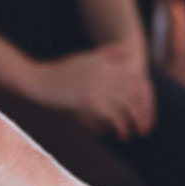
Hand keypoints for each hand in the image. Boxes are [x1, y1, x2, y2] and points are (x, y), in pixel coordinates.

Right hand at [30, 42, 154, 141]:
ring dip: (135, 121)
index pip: (137, 79)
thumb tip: (128, 51)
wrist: (36, 80)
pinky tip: (122, 134)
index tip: (148, 112)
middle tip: (145, 128)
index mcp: (106, 62)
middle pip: (135, 93)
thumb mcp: (86, 57)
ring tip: (135, 133)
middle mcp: (104, 72)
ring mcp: (96, 85)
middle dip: (144, 111)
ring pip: (126, 104)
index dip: (146, 97)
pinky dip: (121, 126)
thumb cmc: (59, 71)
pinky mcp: (87, 99)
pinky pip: (112, 114)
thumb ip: (108, 54)